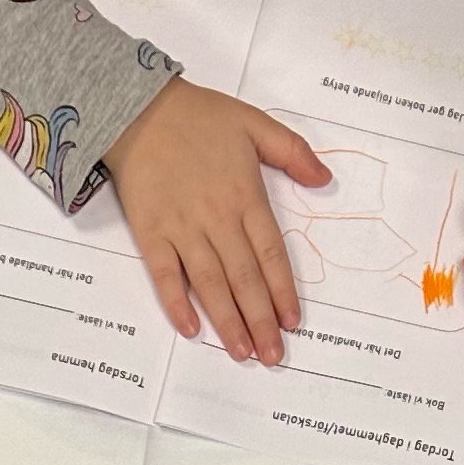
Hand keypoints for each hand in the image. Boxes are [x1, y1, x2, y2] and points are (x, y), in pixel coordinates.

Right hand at [105, 79, 329, 365]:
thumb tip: (325, 178)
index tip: (293, 322)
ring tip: (242, 352)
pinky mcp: (151, 233)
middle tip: (273, 356)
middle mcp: (216, 218)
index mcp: (245, 196)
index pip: (270, 253)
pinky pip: (164, 275)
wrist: (138, 108)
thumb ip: (292, 151)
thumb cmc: (198, 116)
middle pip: (244, 278)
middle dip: (260, 320)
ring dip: (226, 321)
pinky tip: (191, 329)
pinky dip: (176, 303)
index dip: (283, 290)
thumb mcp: (254, 122)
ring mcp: (182, 228)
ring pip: (209, 283)